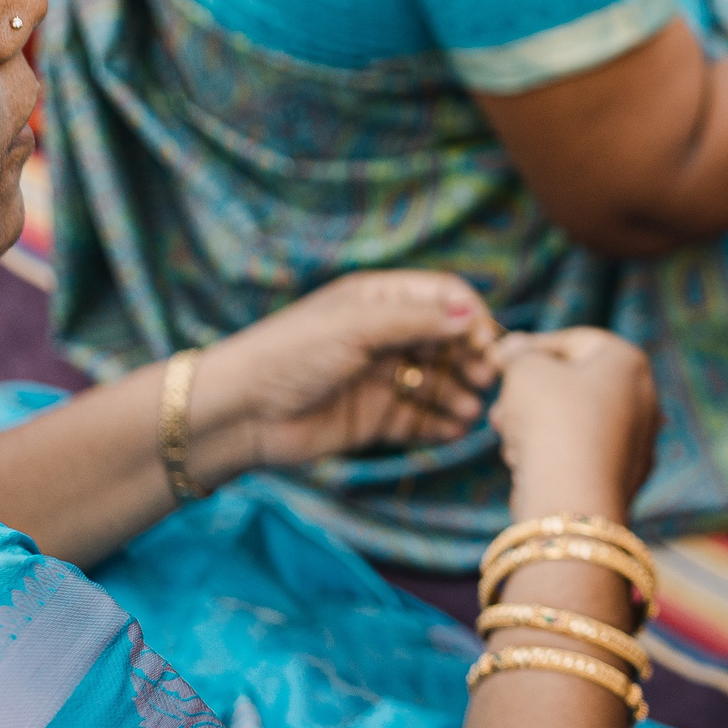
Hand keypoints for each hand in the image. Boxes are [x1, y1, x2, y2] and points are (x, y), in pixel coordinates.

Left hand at [190, 271, 501, 485]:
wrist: (239, 413)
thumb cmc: (291, 354)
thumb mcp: (357, 326)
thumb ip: (417, 321)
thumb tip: (472, 316)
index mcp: (380, 300)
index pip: (443, 297)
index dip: (471, 315)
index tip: (488, 342)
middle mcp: (385, 335)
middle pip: (446, 340)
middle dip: (470, 358)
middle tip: (487, 378)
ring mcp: (381, 377)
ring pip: (437, 381)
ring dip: (458, 393)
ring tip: (471, 410)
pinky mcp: (374, 417)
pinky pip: (418, 418)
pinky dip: (440, 423)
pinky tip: (455, 430)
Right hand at [489, 329, 658, 520]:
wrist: (571, 496)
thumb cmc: (550, 418)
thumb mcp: (526, 370)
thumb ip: (519, 354)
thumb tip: (513, 347)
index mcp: (628, 362)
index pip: (573, 342)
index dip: (531, 348)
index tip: (498, 361)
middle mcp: (643, 398)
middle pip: (574, 385)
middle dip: (530, 396)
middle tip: (501, 409)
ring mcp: (637, 440)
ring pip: (574, 422)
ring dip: (536, 427)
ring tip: (510, 437)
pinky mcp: (624, 476)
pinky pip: (581, 454)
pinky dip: (554, 455)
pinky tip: (527, 465)